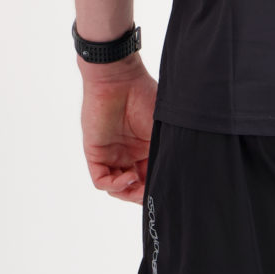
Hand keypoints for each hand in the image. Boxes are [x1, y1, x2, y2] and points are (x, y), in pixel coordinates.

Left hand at [80, 61, 156, 200]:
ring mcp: (111, 155)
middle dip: (143, 195)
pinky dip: (115, 186)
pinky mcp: (95, 154)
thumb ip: (167, 154)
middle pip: (133, 188)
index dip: (156, 188)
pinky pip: (101, 180)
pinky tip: (129, 177)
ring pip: (117, 188)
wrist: (119, 78)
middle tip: (152, 194)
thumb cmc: (145, 97)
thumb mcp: (162, 131)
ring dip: (129, 192)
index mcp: (145, 149)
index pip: (150, 178)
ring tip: (139, 184)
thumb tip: (179, 179)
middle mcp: (128, 155)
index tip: (168, 191)